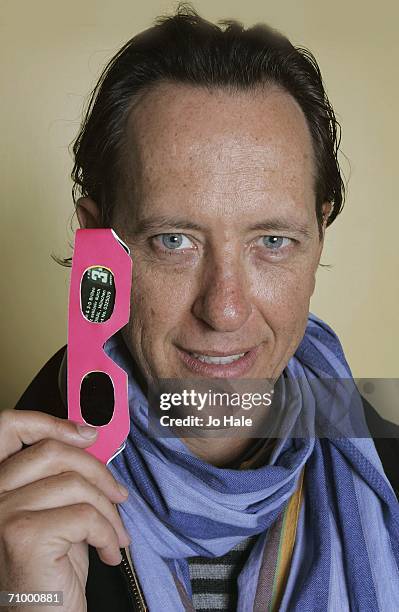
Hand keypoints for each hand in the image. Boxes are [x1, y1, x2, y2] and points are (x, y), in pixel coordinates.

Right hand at [0, 409, 130, 611]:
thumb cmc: (51, 569)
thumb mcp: (57, 511)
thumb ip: (63, 477)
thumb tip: (90, 439)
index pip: (10, 428)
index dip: (51, 421)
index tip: (88, 434)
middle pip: (53, 451)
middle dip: (98, 472)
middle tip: (119, 496)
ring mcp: (3, 513)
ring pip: (75, 484)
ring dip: (109, 511)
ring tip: (116, 536)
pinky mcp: (24, 534)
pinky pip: (85, 515)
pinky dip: (109, 533)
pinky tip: (109, 553)